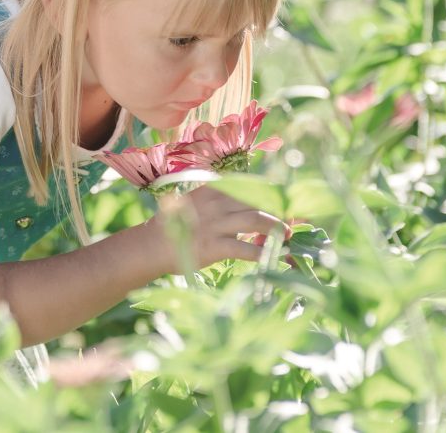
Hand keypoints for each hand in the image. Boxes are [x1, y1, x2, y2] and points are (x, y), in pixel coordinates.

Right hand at [146, 185, 289, 273]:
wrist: (152, 245)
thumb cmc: (176, 226)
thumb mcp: (198, 203)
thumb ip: (221, 201)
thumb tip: (252, 208)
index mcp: (213, 189)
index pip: (250, 185)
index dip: (272, 192)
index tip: (288, 200)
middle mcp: (216, 202)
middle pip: (258, 201)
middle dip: (280, 210)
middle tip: (294, 221)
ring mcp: (215, 224)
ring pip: (257, 220)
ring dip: (276, 228)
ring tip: (286, 237)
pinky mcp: (214, 246)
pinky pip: (246, 249)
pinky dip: (264, 253)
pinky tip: (276, 259)